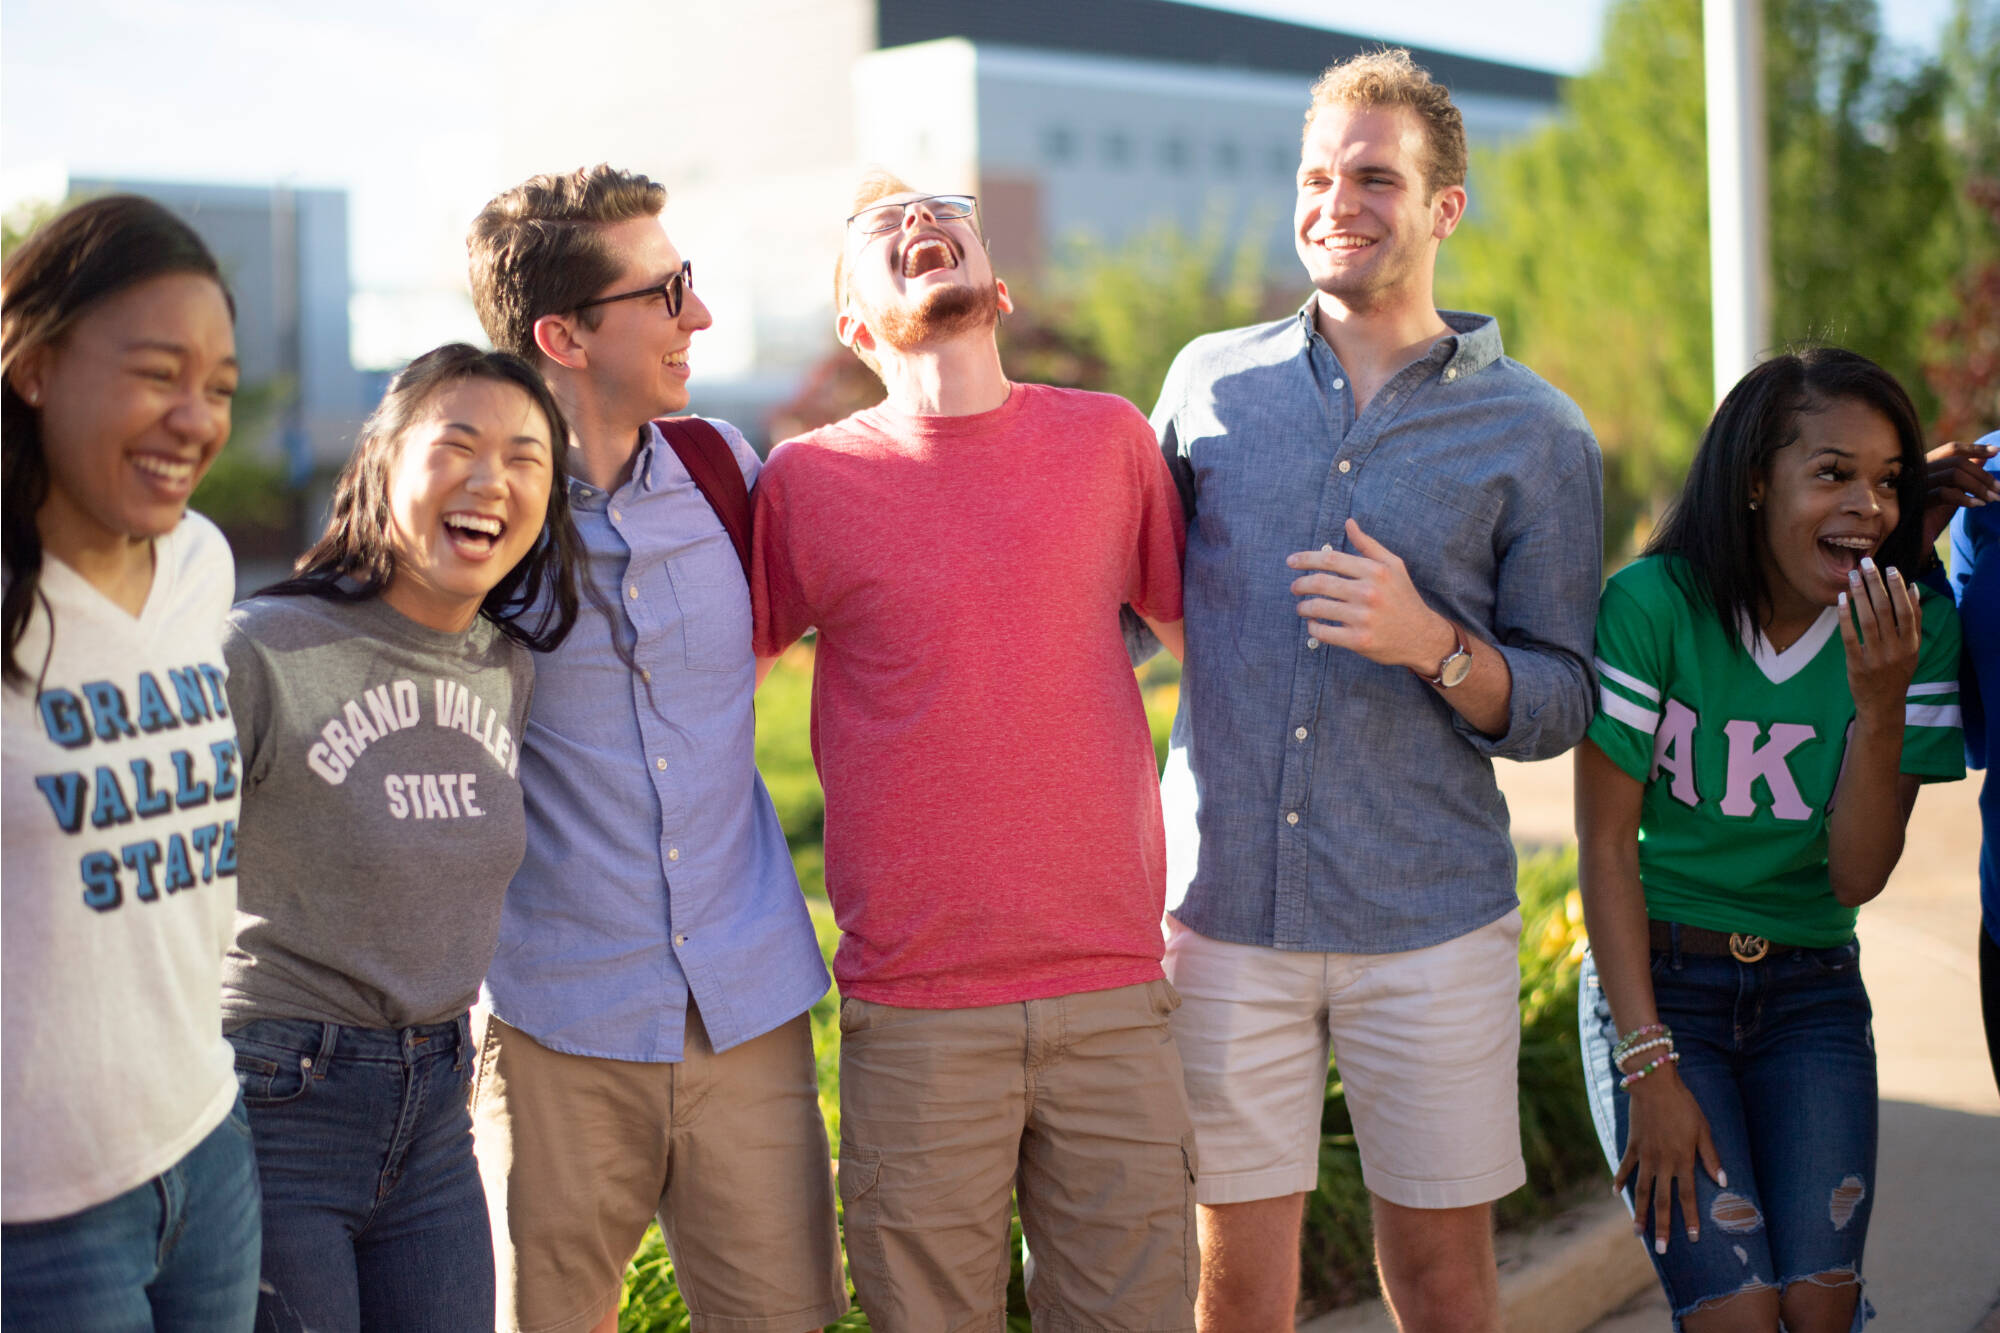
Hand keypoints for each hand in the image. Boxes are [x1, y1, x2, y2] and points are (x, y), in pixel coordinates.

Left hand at [1287, 519, 1453, 669]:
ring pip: (1318, 608)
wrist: (1421, 636)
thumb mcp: (1393, 565)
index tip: (1291, 561)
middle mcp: (1368, 592)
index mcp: (1375, 571)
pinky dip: (1313, 628)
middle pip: (1320, 583)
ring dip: (1303, 607)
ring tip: (1302, 607)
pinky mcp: (1358, 640)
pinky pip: (1324, 632)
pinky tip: (1314, 625)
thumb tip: (1348, 523)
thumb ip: (1368, 545)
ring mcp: (1363, 617)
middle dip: (1300, 584)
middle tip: (1294, 587)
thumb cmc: (1403, 597)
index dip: (1306, 559)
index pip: (1331, 560)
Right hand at [1616, 1064, 1724, 1254]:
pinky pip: (1625, 1166)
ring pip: (1642, 1190)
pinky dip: (1620, 1180)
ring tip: (1637, 1232)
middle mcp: (1663, 1162)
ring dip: (1640, 1212)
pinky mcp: (1633, 1145)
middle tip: (1660, 1249)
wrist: (1653, 1084)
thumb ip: (1711, 1157)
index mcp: (1683, 1160)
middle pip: (1662, 1200)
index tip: (1693, 1237)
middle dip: (1662, 1226)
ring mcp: (1645, 1155)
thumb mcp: (1703, 1129)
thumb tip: (1723, 1182)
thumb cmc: (1684, 1105)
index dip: (1691, 1218)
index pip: (1688, 1196)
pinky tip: (1616, 1193)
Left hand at [1838, 557, 1920, 720]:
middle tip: (1866, 564)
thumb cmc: (1896, 671)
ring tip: (1853, 576)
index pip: (1906, 609)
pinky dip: (1845, 616)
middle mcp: (1896, 649)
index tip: (1890, 567)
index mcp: (1911, 644)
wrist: (1882, 704)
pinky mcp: (1857, 664)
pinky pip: (1849, 636)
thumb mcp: (1912, 648)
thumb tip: (1914, 589)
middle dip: (1876, 584)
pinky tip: (1842, 599)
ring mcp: (1876, 658)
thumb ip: (1913, 621)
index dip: (1898, 587)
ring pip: (1868, 619)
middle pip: (1886, 609)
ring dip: (1860, 594)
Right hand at [1921, 439, 1999, 548]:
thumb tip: (1984, 457)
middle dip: (1983, 475)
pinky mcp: (1916, 502)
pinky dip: (1966, 498)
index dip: (1975, 448)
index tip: (1997, 450)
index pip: (1952, 450)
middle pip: (1957, 462)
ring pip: (1954, 474)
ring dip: (1979, 486)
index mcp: (1926, 465)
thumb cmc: (1932, 515)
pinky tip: (1978, 505)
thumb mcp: (1952, 491)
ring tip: (1993, 498)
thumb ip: (1964, 474)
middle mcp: (1918, 471)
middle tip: (1999, 488)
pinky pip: (1945, 493)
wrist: (1913, 541)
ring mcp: (1916, 486)